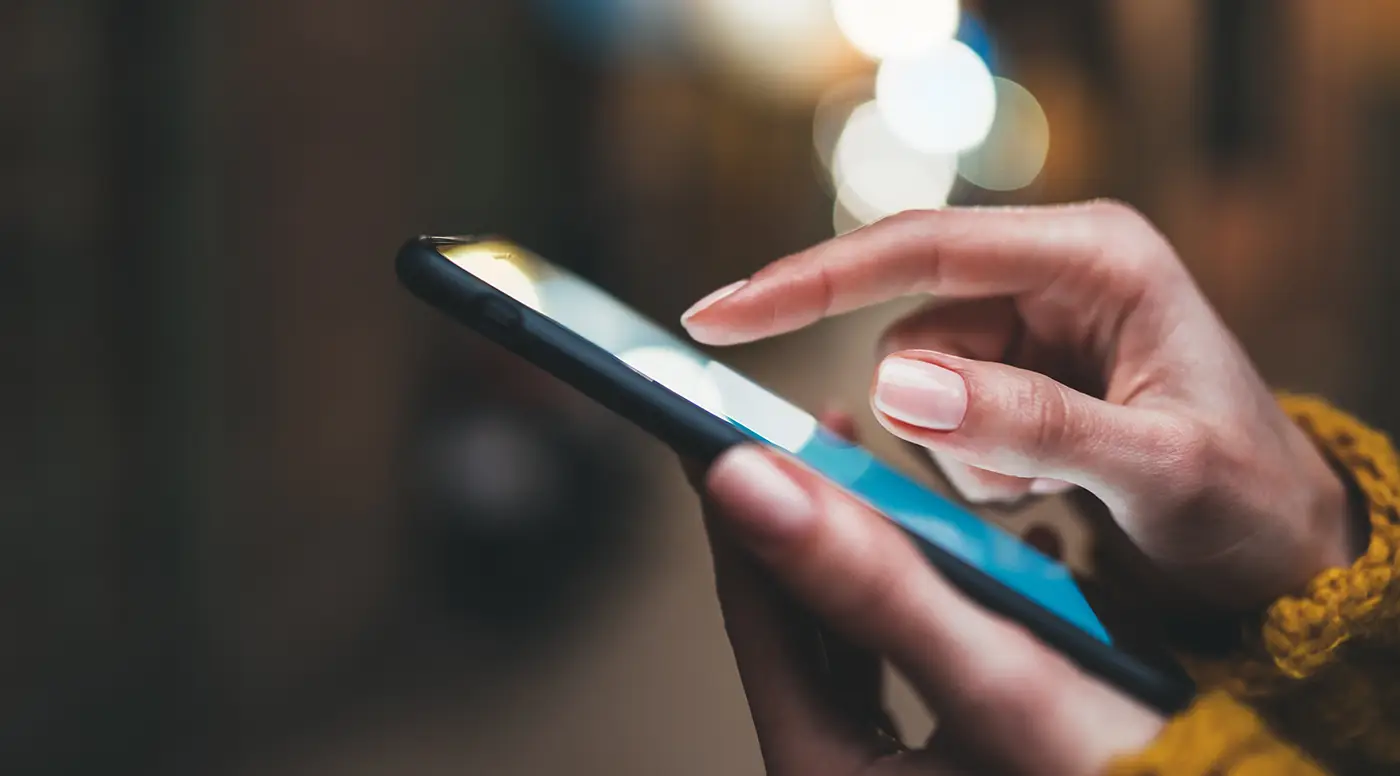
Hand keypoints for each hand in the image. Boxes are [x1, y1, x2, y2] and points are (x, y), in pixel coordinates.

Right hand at [682, 202, 1354, 610]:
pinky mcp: (1016, 370)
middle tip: (1013, 484)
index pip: (922, 247)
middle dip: (937, 416)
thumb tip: (899, 385)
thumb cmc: (1245, 502)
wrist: (1276, 550)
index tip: (719, 314)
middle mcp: (1053, 273)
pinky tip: (1036, 488)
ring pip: (915, 378)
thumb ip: (1031, 423)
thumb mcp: (1155, 470)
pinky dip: (965, 463)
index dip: (811, 280)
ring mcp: (1031, 322)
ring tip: (1042, 489)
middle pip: (910, 323)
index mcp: (1095, 256)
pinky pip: (936, 411)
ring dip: (958, 451)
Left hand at [689, 415, 1163, 775]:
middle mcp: (839, 771)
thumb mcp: (992, 668)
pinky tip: (979, 542)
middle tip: (822, 431)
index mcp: (822, 766)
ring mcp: (887, 768)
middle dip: (817, 516)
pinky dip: (936, 595)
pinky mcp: (941, 759)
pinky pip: (914, 657)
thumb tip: (744, 481)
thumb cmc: (1125, 767)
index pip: (759, 607)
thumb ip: (869, 577)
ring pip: (859, 630)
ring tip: (886, 470)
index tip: (746, 420)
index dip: (750, 502)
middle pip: (802, 616)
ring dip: (879, 547)